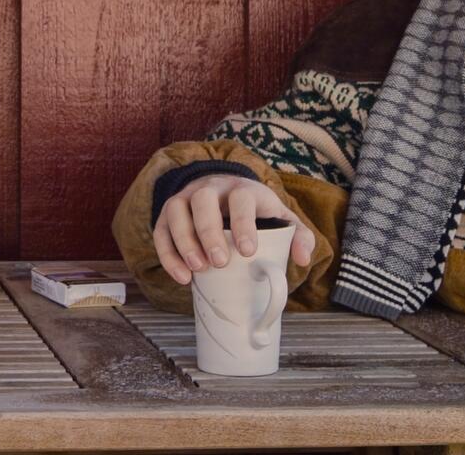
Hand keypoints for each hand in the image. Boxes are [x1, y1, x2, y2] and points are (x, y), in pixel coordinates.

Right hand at [152, 174, 315, 284]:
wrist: (225, 193)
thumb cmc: (256, 212)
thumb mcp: (281, 218)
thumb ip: (299, 236)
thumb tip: (303, 259)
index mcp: (242, 189)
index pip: (240, 198)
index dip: (243, 222)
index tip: (248, 250)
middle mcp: (211, 188)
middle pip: (203, 200)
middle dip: (209, 231)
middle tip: (219, 262)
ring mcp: (186, 198)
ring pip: (176, 210)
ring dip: (184, 241)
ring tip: (198, 269)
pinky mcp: (168, 213)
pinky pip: (161, 229)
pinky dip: (168, 254)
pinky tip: (181, 276)